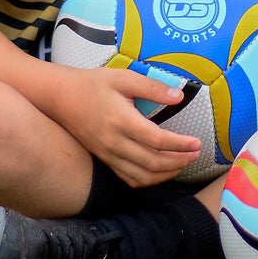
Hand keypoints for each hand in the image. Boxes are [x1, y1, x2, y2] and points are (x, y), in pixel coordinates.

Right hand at [52, 66, 202, 187]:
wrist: (61, 98)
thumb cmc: (93, 84)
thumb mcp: (124, 78)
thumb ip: (153, 88)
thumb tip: (179, 96)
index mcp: (121, 121)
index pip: (157, 140)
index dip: (180, 144)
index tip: (196, 143)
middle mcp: (114, 143)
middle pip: (152, 163)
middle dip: (179, 161)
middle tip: (196, 154)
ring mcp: (108, 155)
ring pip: (141, 176)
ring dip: (166, 174)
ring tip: (183, 163)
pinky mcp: (104, 159)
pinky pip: (129, 179)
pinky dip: (148, 180)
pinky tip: (161, 171)